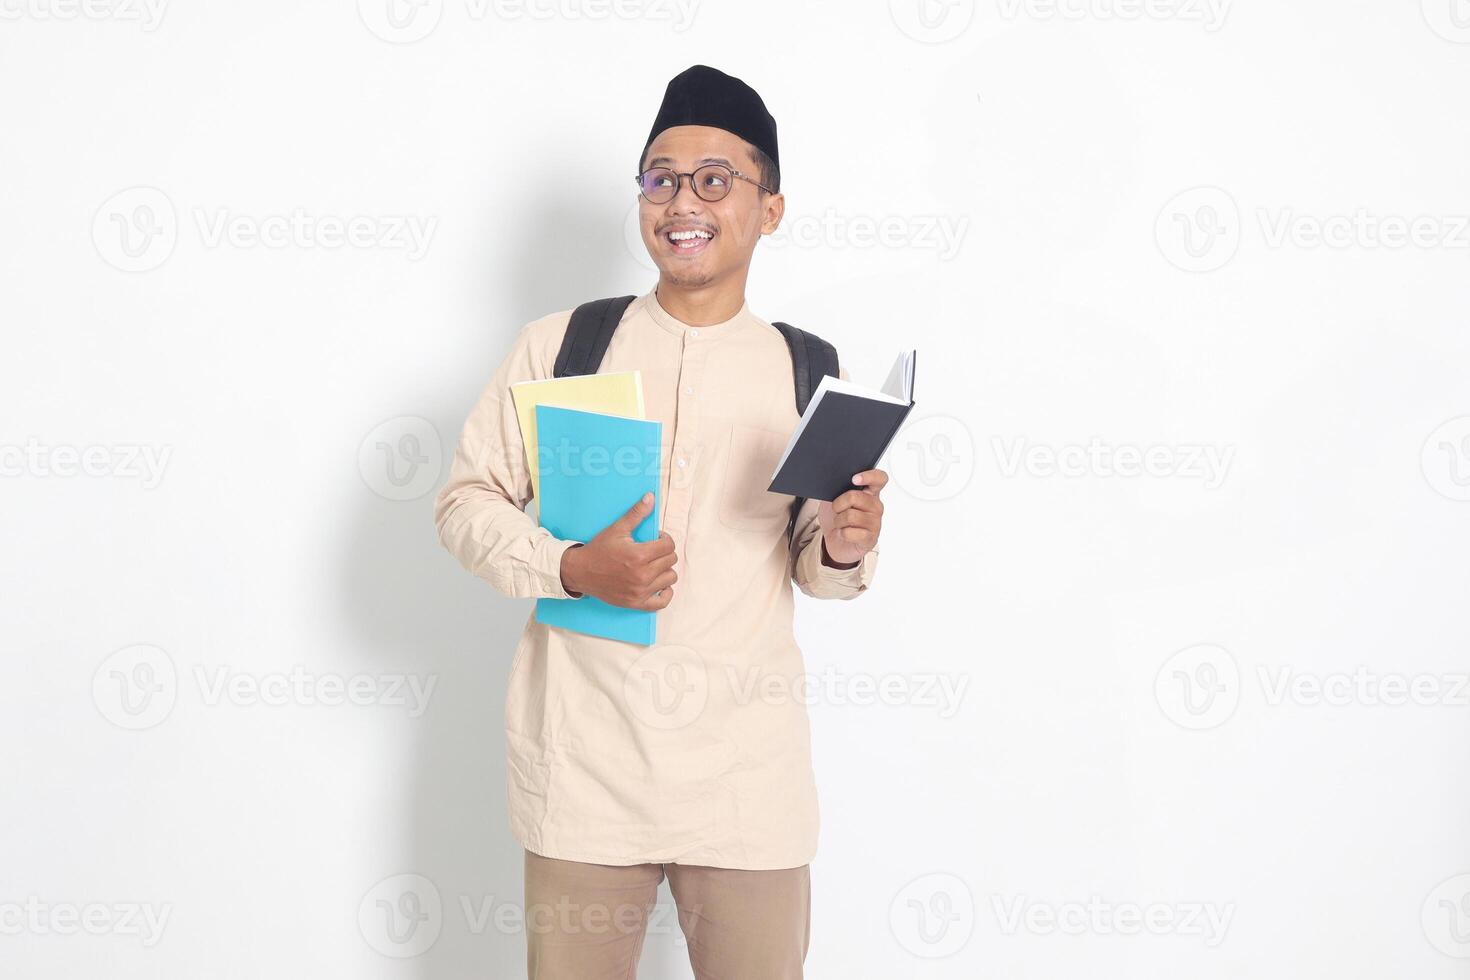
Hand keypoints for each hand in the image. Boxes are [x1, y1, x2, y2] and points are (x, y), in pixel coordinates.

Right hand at [559, 492, 676, 609]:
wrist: (580, 572)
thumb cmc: (599, 550)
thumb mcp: (617, 529)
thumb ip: (636, 513)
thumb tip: (651, 497)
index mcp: (639, 555)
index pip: (669, 545)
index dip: (665, 539)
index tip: (656, 539)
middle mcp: (642, 575)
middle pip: (671, 560)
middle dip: (664, 552)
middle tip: (653, 551)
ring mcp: (640, 591)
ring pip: (670, 578)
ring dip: (665, 570)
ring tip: (653, 565)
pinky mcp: (636, 603)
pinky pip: (662, 602)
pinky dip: (665, 593)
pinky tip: (659, 584)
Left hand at [818, 468, 886, 567]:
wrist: (835, 542)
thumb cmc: (837, 518)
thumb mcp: (833, 499)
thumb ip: (837, 489)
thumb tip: (833, 483)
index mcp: (870, 492)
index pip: (879, 478)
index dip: (869, 476)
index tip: (854, 479)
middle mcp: (876, 506)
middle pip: (855, 496)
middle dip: (838, 503)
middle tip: (836, 509)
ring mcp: (875, 523)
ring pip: (850, 515)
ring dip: (838, 520)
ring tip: (840, 523)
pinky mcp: (870, 539)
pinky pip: (850, 532)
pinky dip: (841, 533)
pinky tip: (843, 533)